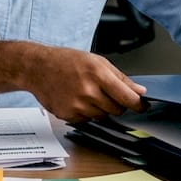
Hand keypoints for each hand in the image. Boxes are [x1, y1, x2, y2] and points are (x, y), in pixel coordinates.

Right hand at [21, 45, 146, 122]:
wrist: (37, 68)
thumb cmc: (66, 61)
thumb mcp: (96, 61)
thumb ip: (120, 78)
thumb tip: (139, 91)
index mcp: (98, 74)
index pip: (127, 97)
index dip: (138, 104)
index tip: (142, 106)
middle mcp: (88, 91)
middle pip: (117, 109)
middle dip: (116, 103)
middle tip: (105, 93)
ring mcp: (77, 105)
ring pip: (102, 116)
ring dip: (100, 108)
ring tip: (87, 93)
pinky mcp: (68, 115)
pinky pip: (87, 120)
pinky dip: (86, 112)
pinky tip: (76, 99)